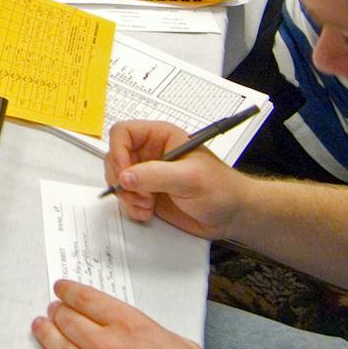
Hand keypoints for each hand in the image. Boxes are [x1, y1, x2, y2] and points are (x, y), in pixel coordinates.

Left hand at [31, 280, 246, 348]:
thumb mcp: (181, 346)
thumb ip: (149, 334)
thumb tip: (131, 331)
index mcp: (134, 328)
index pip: (88, 300)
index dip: (70, 292)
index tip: (62, 289)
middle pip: (69, 321)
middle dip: (58, 312)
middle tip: (53, 309)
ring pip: (58, 348)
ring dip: (46, 334)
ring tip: (40, 327)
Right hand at [104, 119, 247, 238]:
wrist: (232, 215)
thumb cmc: (222, 189)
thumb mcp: (190, 178)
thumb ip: (156, 175)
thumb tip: (126, 176)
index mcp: (161, 137)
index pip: (123, 133)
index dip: (118, 151)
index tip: (125, 174)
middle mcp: (151, 154)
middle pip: (115, 157)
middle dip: (122, 179)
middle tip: (139, 194)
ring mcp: (148, 175)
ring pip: (118, 180)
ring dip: (127, 196)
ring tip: (146, 205)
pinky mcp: (148, 194)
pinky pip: (126, 198)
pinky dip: (131, 208)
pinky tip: (148, 212)